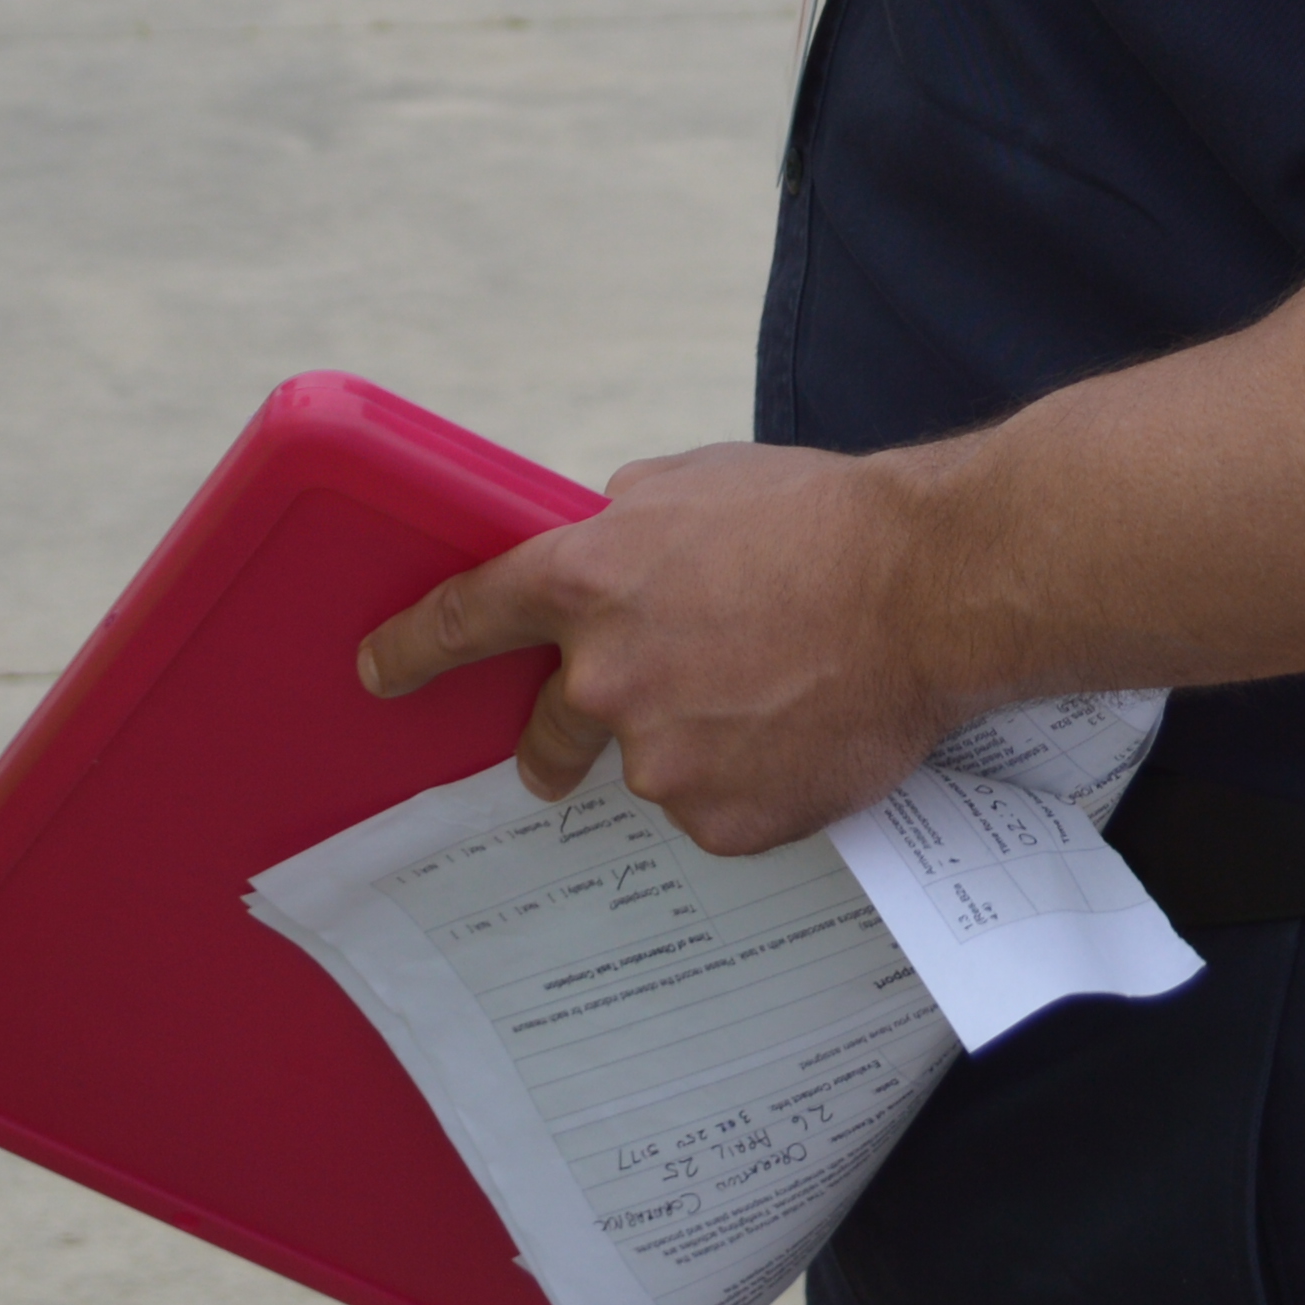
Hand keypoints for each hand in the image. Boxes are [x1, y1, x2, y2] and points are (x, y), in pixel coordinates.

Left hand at [354, 441, 959, 855]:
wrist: (927, 589)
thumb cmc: (817, 520)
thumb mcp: (690, 483)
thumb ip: (617, 526)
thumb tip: (593, 546)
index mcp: (585, 580)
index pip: (465, 620)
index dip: (412, 649)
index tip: (377, 672)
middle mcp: (604, 679)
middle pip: (547, 732)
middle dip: (557, 741)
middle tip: (603, 728)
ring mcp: (660, 761)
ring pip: (649, 768)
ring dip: (689, 745)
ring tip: (774, 696)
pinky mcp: (720, 821)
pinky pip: (713, 812)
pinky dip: (744, 785)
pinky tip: (798, 736)